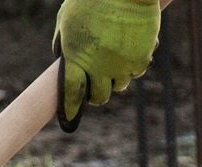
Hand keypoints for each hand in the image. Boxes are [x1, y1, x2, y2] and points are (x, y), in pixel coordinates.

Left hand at [52, 0, 159, 132]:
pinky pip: (136, 73)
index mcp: (76, 56)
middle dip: (96, 93)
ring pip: (119, 86)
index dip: (71, 106)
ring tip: (114, 59)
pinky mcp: (140, 60)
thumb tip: (62, 59)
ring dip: (115, 78)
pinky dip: (132, 66)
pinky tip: (129, 49)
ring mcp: (120, 65)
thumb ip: (62, 40)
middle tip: (96, 84)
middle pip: (99, 97)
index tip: (70, 115)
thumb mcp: (67, 16)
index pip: (72, 92)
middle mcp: (98, 66)